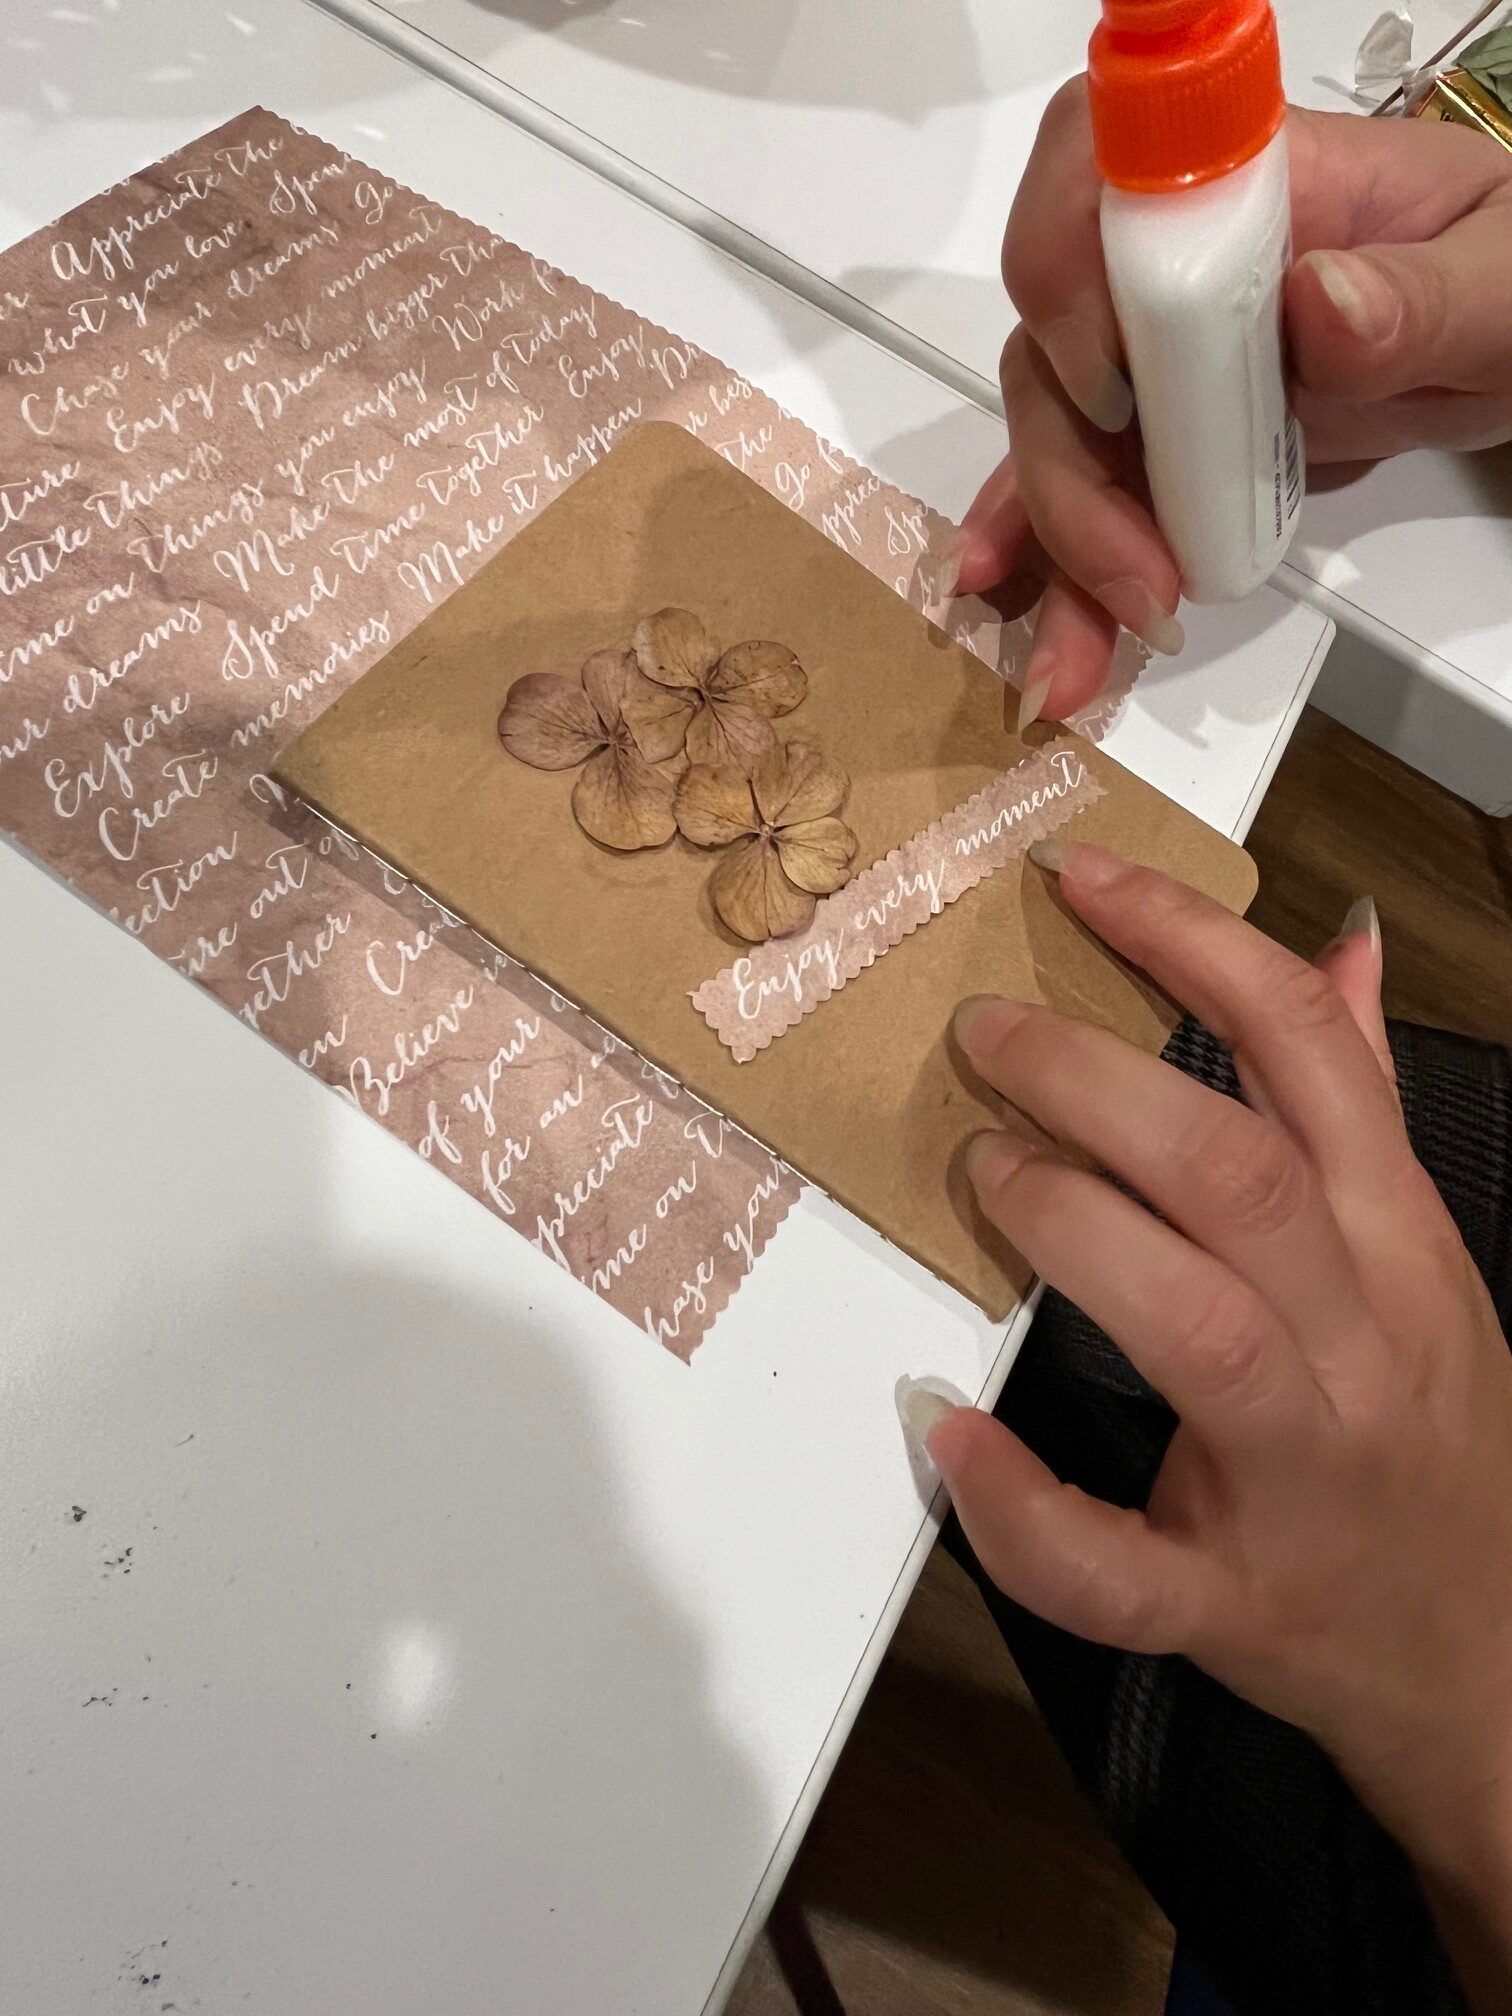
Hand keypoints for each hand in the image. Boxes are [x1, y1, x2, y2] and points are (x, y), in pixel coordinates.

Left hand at [927, 847, 1511, 2004]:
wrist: (1489, 1661)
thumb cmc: (1436, 1433)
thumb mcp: (1426, 1256)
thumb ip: (1364, 1105)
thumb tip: (1340, 944)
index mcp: (1401, 1248)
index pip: (1309, 1055)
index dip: (1195, 945)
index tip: (1082, 879)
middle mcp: (1360, 1343)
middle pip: (1238, 1178)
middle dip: (1097, 1085)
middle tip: (986, 1034)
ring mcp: (1298, 1476)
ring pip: (1197, 1332)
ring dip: (1071, 1230)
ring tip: (983, 1169)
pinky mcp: (1229, 1599)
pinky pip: (1122, 1566)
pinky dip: (1028, 1507)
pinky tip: (952, 1436)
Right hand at [952, 87, 1511, 726]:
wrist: (1505, 335)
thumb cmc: (1503, 278)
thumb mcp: (1501, 280)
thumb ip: (1423, 293)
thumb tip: (1316, 304)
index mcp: (1246, 185)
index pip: (1096, 171)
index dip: (1069, 274)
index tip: (1117, 387)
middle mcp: (1171, 263)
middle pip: (1052, 349)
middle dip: (1068, 479)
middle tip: (1139, 579)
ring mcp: (1153, 355)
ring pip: (1055, 443)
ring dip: (1053, 562)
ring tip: (1067, 666)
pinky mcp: (1156, 437)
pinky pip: (1086, 498)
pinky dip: (1061, 575)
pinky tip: (1047, 639)